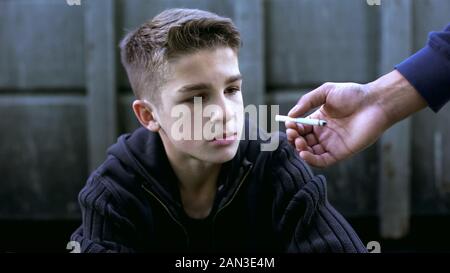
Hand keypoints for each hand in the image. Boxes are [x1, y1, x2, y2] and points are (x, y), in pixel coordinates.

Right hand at [286, 70, 426, 167]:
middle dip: (294, 139)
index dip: (293, 128)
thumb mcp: (326, 92)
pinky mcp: (341, 153)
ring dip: (300, 149)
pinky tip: (304, 153)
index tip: (289, 124)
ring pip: (310, 153)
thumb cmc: (353, 94)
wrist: (375, 102)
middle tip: (293, 134)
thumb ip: (307, 102)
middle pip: (303, 142)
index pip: (300, 128)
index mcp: (319, 120)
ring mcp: (332, 144)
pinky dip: (311, 160)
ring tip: (299, 141)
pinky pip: (322, 161)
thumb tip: (290, 116)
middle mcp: (324, 134)